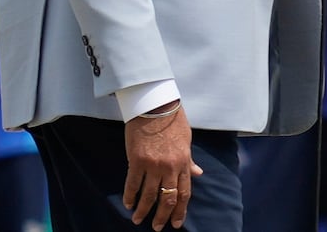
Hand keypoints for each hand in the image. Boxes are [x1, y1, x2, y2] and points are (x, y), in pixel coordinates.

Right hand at [124, 102, 202, 229]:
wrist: (156, 107)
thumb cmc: (173, 121)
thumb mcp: (187, 141)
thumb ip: (189, 160)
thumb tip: (199, 173)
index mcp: (184, 162)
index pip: (184, 192)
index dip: (180, 210)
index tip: (176, 223)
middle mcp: (170, 167)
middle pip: (167, 198)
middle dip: (162, 216)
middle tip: (157, 228)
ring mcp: (154, 165)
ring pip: (149, 195)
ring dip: (144, 210)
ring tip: (138, 220)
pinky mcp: (137, 161)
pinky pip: (133, 184)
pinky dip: (130, 196)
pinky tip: (128, 204)